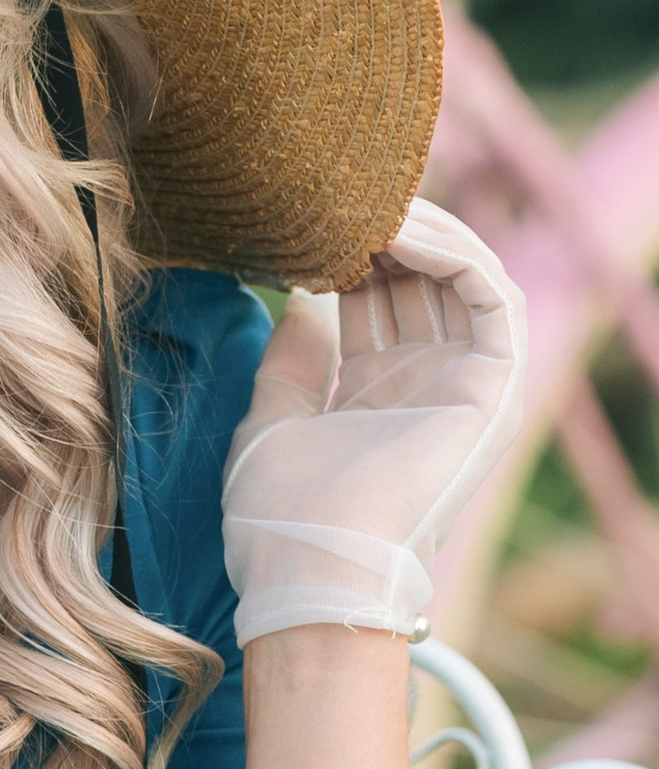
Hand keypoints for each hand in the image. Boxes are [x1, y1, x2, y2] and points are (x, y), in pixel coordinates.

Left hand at [221, 196, 527, 645]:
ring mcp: (466, 387)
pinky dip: (454, 254)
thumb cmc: (282, 515)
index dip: (350, 254)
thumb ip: (293, 360)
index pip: (377, 300)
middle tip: (344, 200)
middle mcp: (427, 386)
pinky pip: (491, 296)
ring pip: (463, 280)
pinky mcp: (496, 387)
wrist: (311, 568)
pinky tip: (400, 234)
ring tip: (373, 208)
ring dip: (422, 235)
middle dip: (386, 234)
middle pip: (421, 282)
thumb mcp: (271, 421)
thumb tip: (299, 299)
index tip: (310, 220)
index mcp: (377, 396)